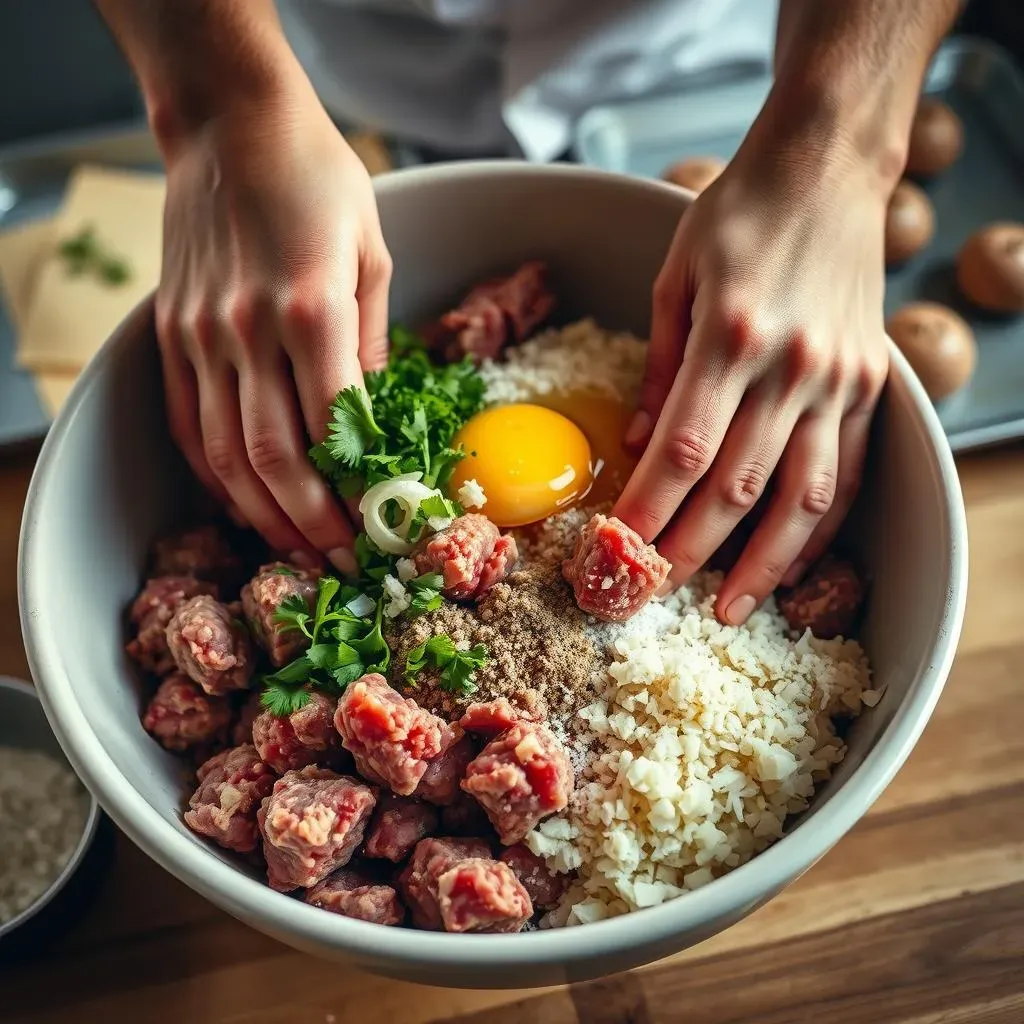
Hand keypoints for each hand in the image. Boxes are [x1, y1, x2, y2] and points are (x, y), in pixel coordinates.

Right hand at [155, 85, 390, 572]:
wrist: (231, 122)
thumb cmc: (318, 179)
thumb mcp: (372, 254)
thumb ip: (373, 341)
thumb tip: (374, 417)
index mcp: (313, 310)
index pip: (334, 430)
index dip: (356, 493)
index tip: (381, 529)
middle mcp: (249, 330)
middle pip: (275, 459)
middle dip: (313, 526)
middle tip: (345, 564)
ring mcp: (202, 335)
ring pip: (226, 454)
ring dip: (264, 516)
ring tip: (299, 553)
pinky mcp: (174, 334)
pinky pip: (189, 424)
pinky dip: (215, 477)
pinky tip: (243, 507)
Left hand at [613, 142, 889, 624]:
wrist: (827, 168)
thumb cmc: (739, 214)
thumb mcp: (675, 278)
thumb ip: (658, 369)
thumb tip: (638, 447)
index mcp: (732, 334)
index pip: (684, 450)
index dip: (650, 510)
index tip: (618, 550)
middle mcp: (792, 366)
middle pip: (737, 486)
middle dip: (692, 551)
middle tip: (656, 593)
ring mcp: (840, 379)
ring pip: (803, 497)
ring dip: (764, 564)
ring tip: (730, 609)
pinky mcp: (870, 383)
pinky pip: (849, 472)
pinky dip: (822, 529)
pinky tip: (794, 565)